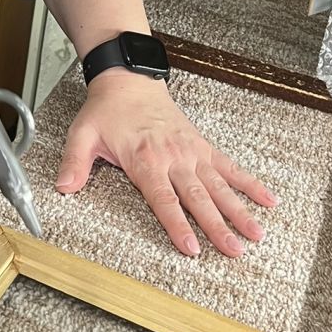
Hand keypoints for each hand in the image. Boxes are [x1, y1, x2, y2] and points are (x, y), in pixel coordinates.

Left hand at [55, 72, 276, 257]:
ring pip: (219, 186)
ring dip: (239, 211)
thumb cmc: (107, 111)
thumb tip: (63, 186)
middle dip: (217, 226)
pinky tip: (268, 200)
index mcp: (145, 160)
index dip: (178, 224)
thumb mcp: (83, 134)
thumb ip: (74, 161)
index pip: (164, 199)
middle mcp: (173, 158)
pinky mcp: (202, 146)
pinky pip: (229, 167)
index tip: (192, 247)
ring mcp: (191, 152)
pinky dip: (249, 183)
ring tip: (256, 234)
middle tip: (234, 251)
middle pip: (198, 198)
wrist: (129, 80)